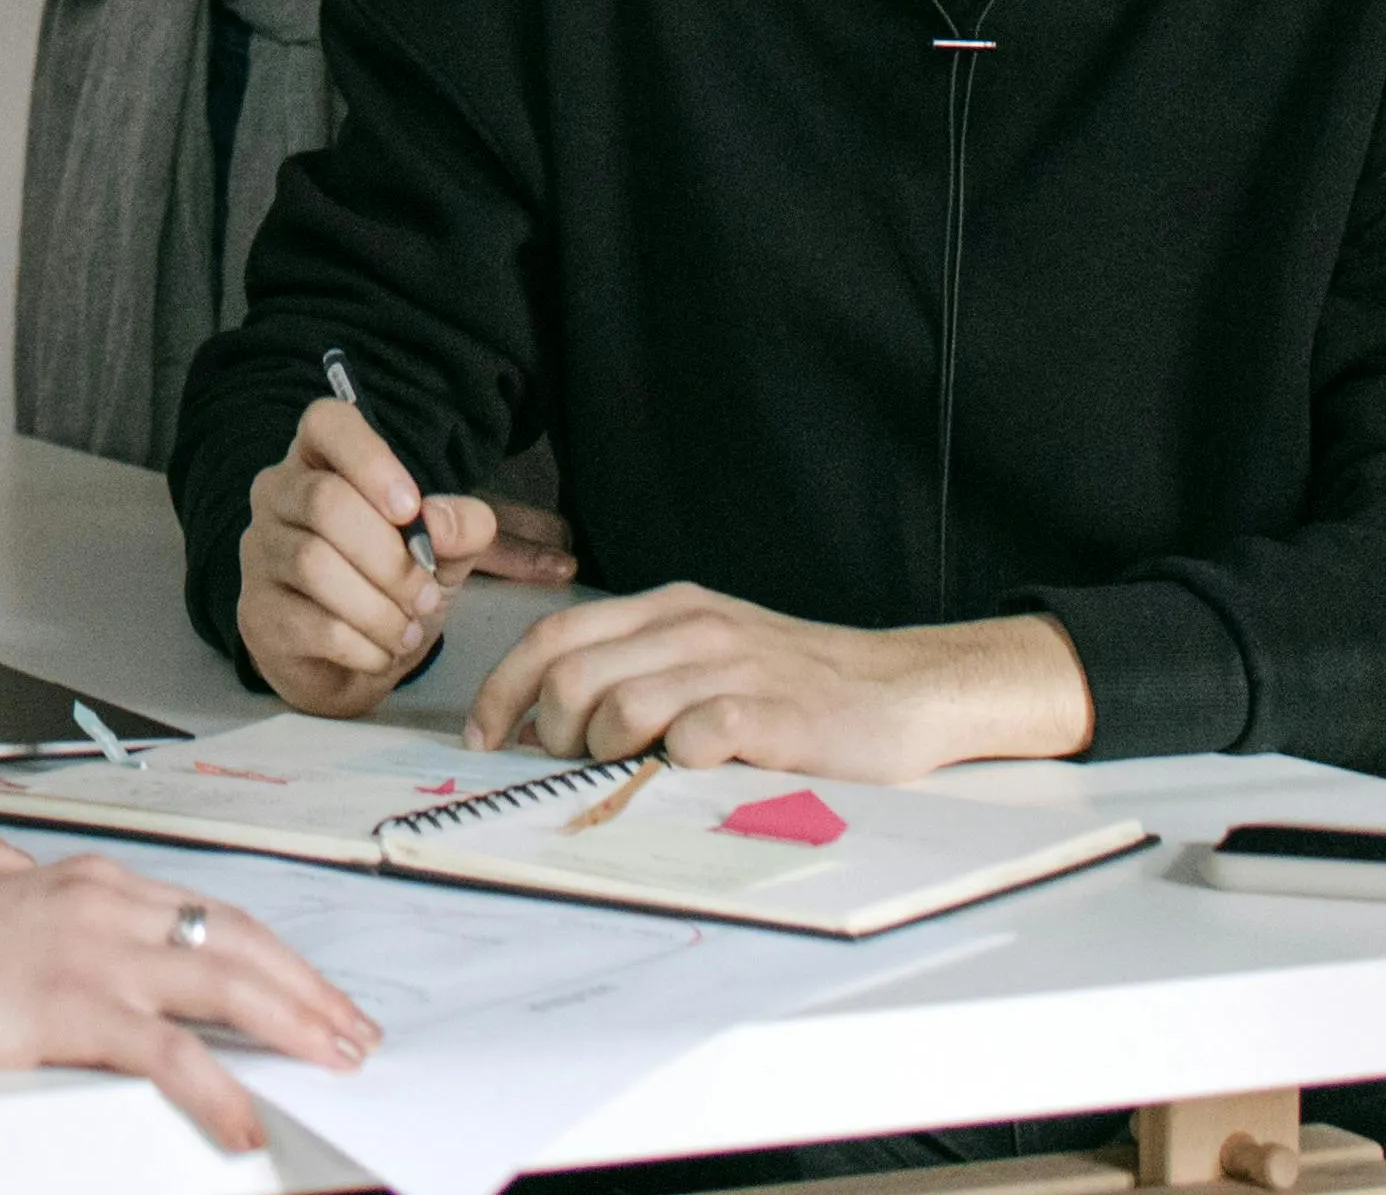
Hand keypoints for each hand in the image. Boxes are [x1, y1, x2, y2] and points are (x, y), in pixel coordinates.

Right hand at [0, 854, 376, 1151]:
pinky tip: (244, 1121)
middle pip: (239, 941)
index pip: (214, 917)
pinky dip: (216, 1088)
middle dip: (309, 989)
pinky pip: (163, 1051)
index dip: (277, 956)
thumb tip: (120, 972)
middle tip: (353, 1031)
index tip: (314, 992)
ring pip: (223, 979)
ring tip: (335, 1057)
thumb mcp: (14, 922)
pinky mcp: (64, 1005)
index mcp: (93, 884)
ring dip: (294, 1021)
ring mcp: (88, 951)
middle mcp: (103, 905)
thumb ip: (72, 932)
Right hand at [235, 395, 526, 711]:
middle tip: (426, 596)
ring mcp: (260, 553)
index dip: (369, 458)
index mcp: (323, 460)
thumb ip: (460, 527)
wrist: (352, 667)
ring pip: (314, 564)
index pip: (327, 423)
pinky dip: (363, 645)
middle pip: (324, 501)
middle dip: (390, 557)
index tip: (410, 507)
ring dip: (379, 608)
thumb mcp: (443, 552)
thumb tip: (441, 522)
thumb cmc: (393, 587)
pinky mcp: (258, 613)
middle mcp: (278, 494)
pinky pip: (311, 624)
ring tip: (409, 632)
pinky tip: (381, 653)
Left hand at [464, 584, 1091, 779]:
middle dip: (544, 730)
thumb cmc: (797, 683)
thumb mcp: (709, 652)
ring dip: (599, 752)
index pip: (553, 635)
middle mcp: (691, 629)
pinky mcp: (769, 717)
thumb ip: (640, 668)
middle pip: (569, 674)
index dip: (501, 688)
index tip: (483, 738)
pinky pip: (691, 739)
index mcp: (668, 609)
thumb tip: (550, 718)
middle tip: (560, 766)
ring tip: (622, 773)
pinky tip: (683, 776)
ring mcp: (730, 669)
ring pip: (617, 706)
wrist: (902, 690)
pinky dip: (669, 766)